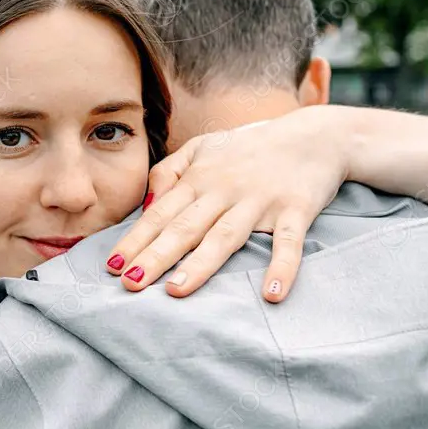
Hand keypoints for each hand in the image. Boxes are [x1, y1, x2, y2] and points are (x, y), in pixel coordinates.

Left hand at [106, 107, 350, 301]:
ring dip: (201, 264)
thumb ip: (171, 171)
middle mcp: (224, 190)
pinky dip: (282, 266)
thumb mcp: (204, 147)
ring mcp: (260, 201)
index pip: (160, 214)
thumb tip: (146, 204)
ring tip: (176, 290)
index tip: (113, 265)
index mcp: (200, 179)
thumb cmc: (251, 147)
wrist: (314, 135)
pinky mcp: (296, 210)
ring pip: (225, 236)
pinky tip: (272, 293)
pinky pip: (288, 242)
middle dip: (155, 256)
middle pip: (185, 228)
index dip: (136, 239)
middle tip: (130, 283)